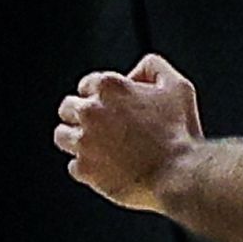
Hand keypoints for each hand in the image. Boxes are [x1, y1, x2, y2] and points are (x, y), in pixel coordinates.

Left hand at [54, 53, 205, 210]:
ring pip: (62, 135)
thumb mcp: (177, 86)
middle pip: (68, 108)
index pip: (86, 85)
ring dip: (76, 139)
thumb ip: (153, 67)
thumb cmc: (180, 132)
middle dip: (82, 115)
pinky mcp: (84, 169)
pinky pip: (74, 166)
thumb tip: (134, 72)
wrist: (179, 174)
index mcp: (109, 87)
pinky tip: (105, 168)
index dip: (99, 96)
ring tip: (96, 147)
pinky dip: (87, 168)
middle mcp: (90, 111)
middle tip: (101, 128)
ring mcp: (84, 141)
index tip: (110, 108)